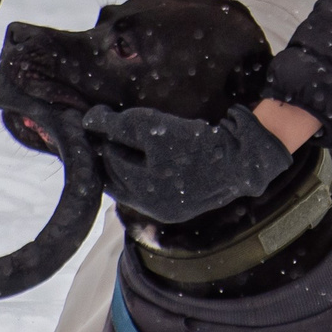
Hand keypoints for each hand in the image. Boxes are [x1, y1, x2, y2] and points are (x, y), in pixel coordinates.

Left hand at [82, 103, 292, 223]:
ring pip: (136, 189)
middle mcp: (153, 208)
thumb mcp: (152, 127)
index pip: (110, 164)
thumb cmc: (195, 142)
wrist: (243, 158)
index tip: (103, 123)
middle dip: (114, 157)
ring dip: (130, 168)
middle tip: (111, 134)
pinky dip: (148, 176)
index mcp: (143, 191)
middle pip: (120, 181)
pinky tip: (153, 160)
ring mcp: (170, 211)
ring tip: (129, 145)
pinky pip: (154, 192)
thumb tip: (88, 120)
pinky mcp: (184, 208)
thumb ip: (117, 125)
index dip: (105, 141)